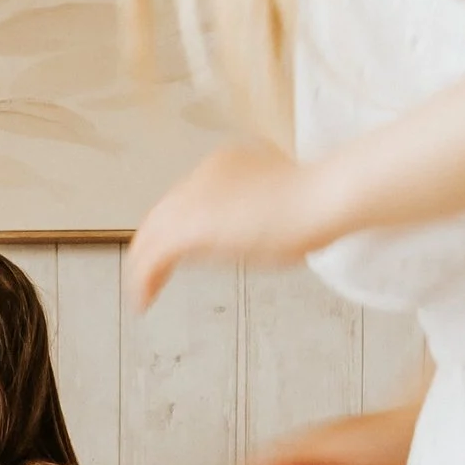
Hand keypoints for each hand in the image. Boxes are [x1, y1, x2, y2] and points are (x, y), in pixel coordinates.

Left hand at [124, 142, 336, 308]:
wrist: (323, 197)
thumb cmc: (318, 204)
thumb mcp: (281, 204)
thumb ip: (257, 213)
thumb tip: (247, 233)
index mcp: (226, 163)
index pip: (188, 198)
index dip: (179, 228)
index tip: (178, 254)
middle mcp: (202, 176)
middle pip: (163, 214)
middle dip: (154, 248)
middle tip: (150, 279)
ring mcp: (194, 199)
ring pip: (151, 235)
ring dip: (144, 267)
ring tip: (142, 296)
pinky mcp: (190, 226)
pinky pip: (153, 256)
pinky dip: (144, 280)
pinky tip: (144, 301)